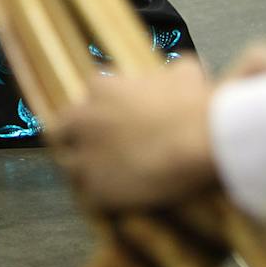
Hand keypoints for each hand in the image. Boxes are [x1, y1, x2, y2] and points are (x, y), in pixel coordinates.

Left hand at [52, 61, 220, 213]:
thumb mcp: (184, 73)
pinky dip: (103, 198)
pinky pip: (90, 197)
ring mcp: (87, 156)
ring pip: (70, 166)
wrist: (204, 140)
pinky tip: (121, 199)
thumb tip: (183, 67)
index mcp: (100, 89)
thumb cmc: (195, 104)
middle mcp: (84, 120)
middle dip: (74, 139)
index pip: (87, 98)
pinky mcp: (97, 189)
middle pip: (61, 131)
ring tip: (108, 178)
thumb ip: (172, 70)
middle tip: (97, 149)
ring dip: (86, 171)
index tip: (116, 121)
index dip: (101, 110)